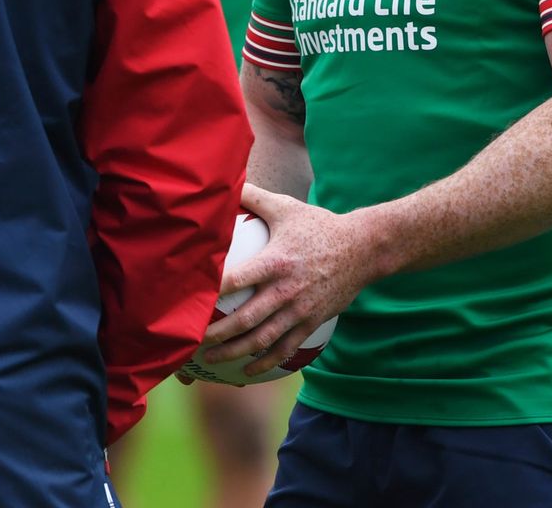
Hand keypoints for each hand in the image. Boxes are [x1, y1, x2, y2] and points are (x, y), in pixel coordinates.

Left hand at [202, 183, 374, 374]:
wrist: (363, 249)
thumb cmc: (319, 226)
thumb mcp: (286, 208)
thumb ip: (253, 197)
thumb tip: (227, 181)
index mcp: (275, 261)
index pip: (236, 280)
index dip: (211, 292)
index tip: (187, 301)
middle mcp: (286, 290)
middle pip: (246, 318)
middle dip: (217, 332)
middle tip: (192, 339)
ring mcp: (300, 310)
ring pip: (263, 339)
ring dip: (235, 352)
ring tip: (210, 358)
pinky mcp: (311, 322)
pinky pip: (286, 348)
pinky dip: (265, 362)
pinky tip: (246, 370)